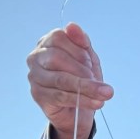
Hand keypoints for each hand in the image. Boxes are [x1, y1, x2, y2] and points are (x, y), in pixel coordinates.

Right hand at [27, 23, 113, 138]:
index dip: (78, 50)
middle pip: (57, 57)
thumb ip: (82, 43)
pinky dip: (82, 99)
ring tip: (105, 94)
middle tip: (97, 80)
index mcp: (47, 43)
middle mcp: (36, 57)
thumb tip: (72, 26)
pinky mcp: (38, 95)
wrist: (77, 113)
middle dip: (82, 70)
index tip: (91, 63)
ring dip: (87, 87)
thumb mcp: (87, 61)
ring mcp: (35, 77)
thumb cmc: (81, 82)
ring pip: (61, 79)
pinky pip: (61, 96)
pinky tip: (96, 102)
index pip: (59, 37)